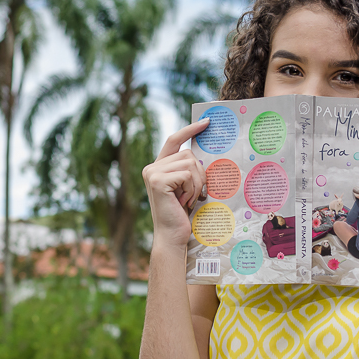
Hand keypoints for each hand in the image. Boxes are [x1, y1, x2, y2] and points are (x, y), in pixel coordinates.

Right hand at [142, 118, 209, 247]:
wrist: (173, 236)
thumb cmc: (182, 215)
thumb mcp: (186, 187)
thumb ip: (188, 169)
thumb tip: (204, 153)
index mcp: (157, 167)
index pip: (174, 140)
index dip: (190, 129)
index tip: (206, 121)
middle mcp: (151, 167)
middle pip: (188, 154)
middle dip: (199, 174)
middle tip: (194, 194)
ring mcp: (152, 173)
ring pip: (190, 163)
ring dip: (196, 184)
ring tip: (189, 199)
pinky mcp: (157, 180)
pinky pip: (187, 174)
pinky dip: (192, 189)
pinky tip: (184, 202)